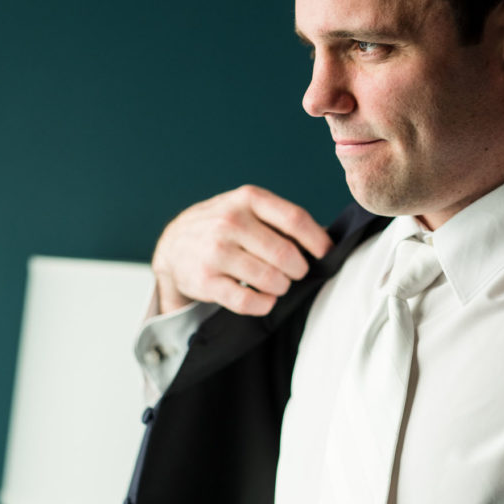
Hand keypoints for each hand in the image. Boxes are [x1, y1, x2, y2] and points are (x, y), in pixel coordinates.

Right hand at [151, 185, 332, 315]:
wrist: (174, 243)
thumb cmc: (225, 226)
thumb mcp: (249, 208)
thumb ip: (283, 220)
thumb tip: (329, 239)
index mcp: (248, 199)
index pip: (295, 219)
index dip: (317, 241)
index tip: (326, 254)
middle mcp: (230, 221)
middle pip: (285, 254)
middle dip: (298, 269)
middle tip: (295, 273)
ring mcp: (216, 251)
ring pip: (270, 279)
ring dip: (281, 287)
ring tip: (278, 285)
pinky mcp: (205, 280)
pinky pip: (248, 301)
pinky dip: (264, 304)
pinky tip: (265, 299)